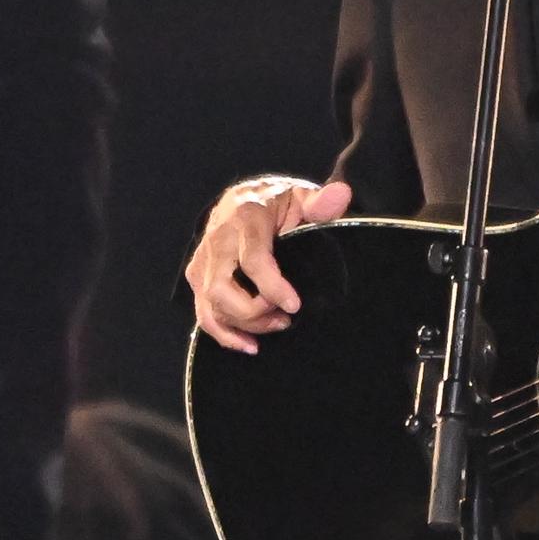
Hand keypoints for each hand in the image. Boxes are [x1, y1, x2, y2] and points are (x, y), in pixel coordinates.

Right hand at [186, 176, 353, 353]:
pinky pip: (203, 312)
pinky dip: (223, 334)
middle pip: (222, 288)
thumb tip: (341, 195)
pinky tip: (248, 344)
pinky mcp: (198, 276)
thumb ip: (321, 201)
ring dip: (243, 325)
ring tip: (277, 325)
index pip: (253, 259)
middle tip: (285, 318)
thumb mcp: (302, 195)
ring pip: (211, 304)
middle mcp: (218, 239)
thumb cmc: (277, 200)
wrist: (244, 197)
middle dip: (253, 312)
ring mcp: (203, 259)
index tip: (295, 306)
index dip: (272, 287)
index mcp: (245, 216)